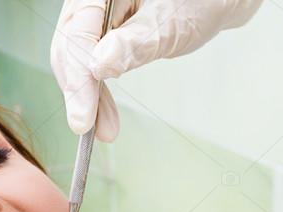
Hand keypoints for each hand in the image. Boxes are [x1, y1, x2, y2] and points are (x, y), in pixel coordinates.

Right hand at [51, 0, 262, 139]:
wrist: (214, 4)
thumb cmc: (200, 3)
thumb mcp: (171, 24)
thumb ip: (135, 42)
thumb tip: (99, 66)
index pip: (78, 28)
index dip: (78, 74)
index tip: (83, 114)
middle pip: (69, 43)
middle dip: (78, 88)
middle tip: (87, 126)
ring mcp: (94, 12)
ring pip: (74, 55)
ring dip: (85, 95)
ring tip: (102, 128)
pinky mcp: (100, 30)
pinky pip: (87, 60)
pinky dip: (94, 89)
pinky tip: (102, 114)